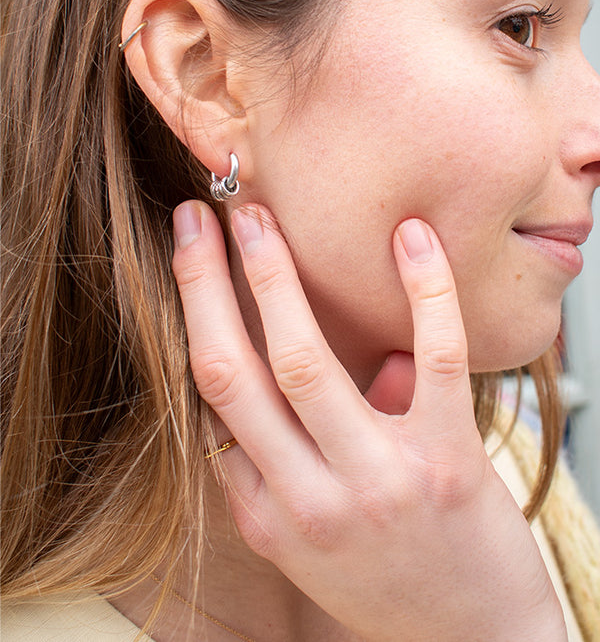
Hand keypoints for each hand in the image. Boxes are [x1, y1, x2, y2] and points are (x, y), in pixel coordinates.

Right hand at [172, 202, 566, 641]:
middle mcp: (309, 500)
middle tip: (200, 217)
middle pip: (234, 373)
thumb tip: (283, 367)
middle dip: (205, 284)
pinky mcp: (450, 462)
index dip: (195, 318)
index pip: (212, 403)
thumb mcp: (303, 544)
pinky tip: (411, 238)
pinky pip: (434, 359)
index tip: (191, 260)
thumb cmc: (386, 580)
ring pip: (306, 362)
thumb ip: (274, 465)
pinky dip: (426, 292)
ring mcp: (379, 481)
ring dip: (274, 276)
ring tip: (259, 216)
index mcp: (267, 512)